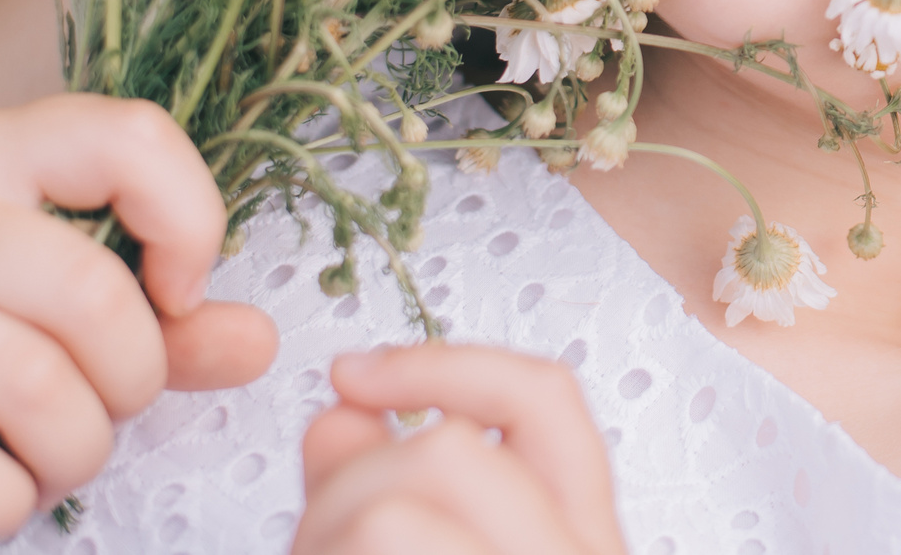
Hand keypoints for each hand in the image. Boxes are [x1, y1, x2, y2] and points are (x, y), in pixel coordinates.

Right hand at [0, 93, 277, 534]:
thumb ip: (155, 312)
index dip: (189, 220)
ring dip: (77, 448)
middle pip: (94, 295)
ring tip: (57, 457)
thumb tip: (257, 342)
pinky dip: (8, 500)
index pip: (127, 138)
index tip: (179, 292)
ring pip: (36, 387)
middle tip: (108, 406)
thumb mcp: (29, 284)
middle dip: (134, 378)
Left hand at [293, 345, 626, 554]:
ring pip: (392, 510)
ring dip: (325, 533)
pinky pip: (377, 538)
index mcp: (580, 539)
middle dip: (350, 482)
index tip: (353, 370)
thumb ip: (384, 488)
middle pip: (449, 449)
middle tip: (321, 536)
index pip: (544, 399)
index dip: (445, 365)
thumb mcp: (414, 546)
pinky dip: (319, 551)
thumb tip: (338, 419)